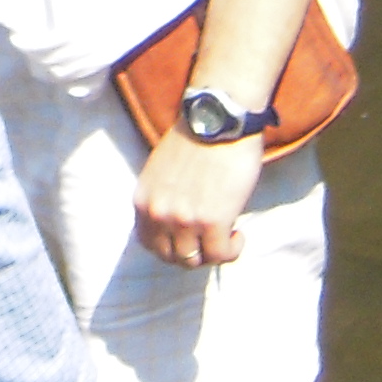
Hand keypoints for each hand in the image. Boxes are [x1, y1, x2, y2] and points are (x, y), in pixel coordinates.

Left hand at [133, 120, 259, 268]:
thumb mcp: (161, 171)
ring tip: (226, 234)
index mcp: (143, 200)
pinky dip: (232, 250)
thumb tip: (176, 224)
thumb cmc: (195, 139)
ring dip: (213, 252)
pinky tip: (238, 233)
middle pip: (172, 257)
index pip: (149, 244)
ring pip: (196, 261)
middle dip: (193, 252)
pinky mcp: (214, 222)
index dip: (171, 247)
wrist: (218, 121)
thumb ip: (162, 198)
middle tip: (210, 239)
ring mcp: (185, 220)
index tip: (189, 239)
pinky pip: (221, 255)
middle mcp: (159, 214)